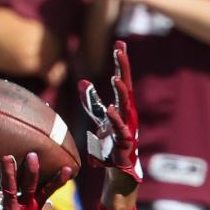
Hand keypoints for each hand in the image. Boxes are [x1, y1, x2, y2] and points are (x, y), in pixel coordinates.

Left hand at [79, 41, 140, 182]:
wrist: (118, 166)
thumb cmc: (112, 140)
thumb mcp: (100, 117)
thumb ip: (92, 100)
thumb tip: (82, 82)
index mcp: (122, 104)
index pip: (122, 79)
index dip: (121, 62)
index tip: (120, 43)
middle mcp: (127, 111)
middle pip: (126, 85)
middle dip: (123, 67)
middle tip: (120, 49)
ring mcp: (127, 125)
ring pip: (126, 104)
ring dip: (121, 91)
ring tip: (115, 77)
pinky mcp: (125, 140)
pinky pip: (120, 127)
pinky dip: (114, 118)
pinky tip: (109, 108)